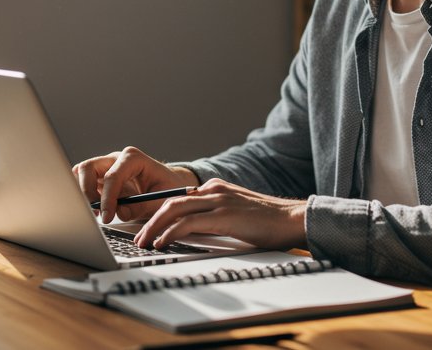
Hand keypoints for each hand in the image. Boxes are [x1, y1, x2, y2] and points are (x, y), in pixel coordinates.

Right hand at [72, 146, 198, 222]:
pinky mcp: (100, 177)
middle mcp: (116, 159)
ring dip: (83, 192)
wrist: (168, 186)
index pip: (113, 175)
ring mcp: (106, 166)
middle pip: (88, 167)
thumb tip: (120, 212)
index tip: (107, 217)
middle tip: (95, 213)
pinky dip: (83, 194)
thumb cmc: (166, 189)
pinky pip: (82, 181)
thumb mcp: (160, 201)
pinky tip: (95, 208)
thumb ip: (141, 207)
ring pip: (81, 173)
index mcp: (134, 158)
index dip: (107, 198)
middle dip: (87, 191)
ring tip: (95, 212)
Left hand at [134, 178, 307, 250]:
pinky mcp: (223, 214)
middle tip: (139, 237)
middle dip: (150, 220)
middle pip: (170, 202)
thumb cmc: (269, 222)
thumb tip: (194, 232)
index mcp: (216, 188)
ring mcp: (218, 200)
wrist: (293, 219)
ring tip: (144, 242)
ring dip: (154, 227)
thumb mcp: (237, 214)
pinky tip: (162, 243)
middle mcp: (214, 190)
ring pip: (173, 210)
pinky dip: (170, 233)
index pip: (179, 199)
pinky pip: (187, 223)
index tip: (149, 228)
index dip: (159, 213)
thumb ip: (216, 217)